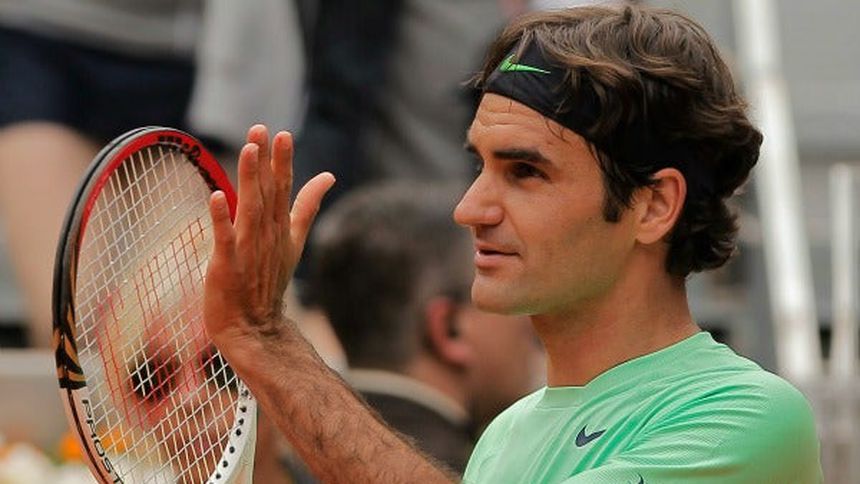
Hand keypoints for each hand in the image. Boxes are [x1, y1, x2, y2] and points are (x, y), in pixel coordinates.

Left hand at [204, 124, 334, 368]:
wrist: (254, 325)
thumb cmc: (268, 281)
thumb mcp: (294, 240)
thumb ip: (307, 207)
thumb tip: (328, 177)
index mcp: (280, 227)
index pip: (283, 188)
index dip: (282, 161)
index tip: (282, 134)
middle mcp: (266, 235)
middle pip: (266, 192)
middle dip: (265, 161)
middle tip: (262, 129)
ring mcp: (247, 250)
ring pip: (250, 208)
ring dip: (249, 180)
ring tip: (248, 150)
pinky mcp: (226, 265)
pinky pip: (224, 239)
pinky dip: (222, 219)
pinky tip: (217, 196)